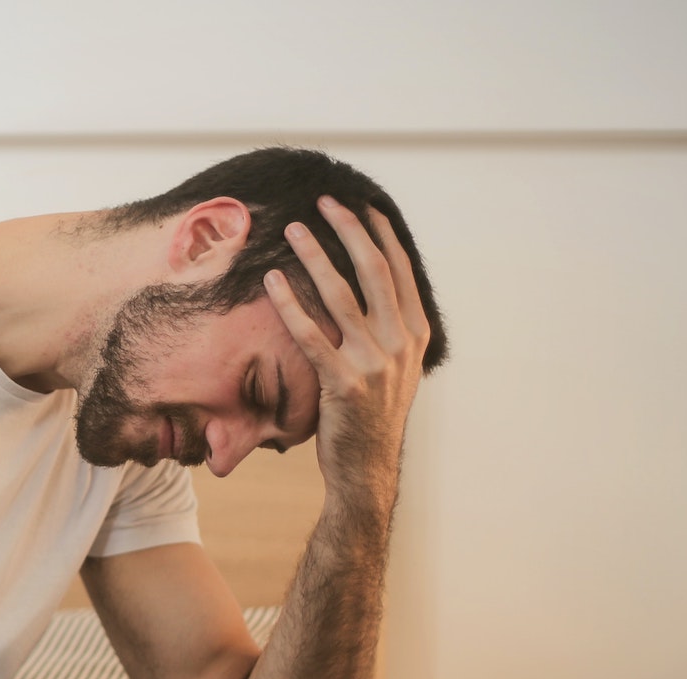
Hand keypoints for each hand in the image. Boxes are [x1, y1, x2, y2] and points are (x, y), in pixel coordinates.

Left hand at [263, 197, 431, 512]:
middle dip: (349, 231)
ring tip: (293, 230)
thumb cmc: (370, 416)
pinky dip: (290, 305)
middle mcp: (400, 343)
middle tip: (325, 201)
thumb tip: (371, 289)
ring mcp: (374, 363)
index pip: (399, 270)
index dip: (379, 235)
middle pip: (374, 271)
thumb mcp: (394, 368)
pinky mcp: (344, 384)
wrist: (366, 468)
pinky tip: (272, 282)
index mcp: (414, 333)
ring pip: (341, 296)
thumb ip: (388, 329)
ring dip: (315, 257)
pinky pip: (311, 335)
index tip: (360, 206)